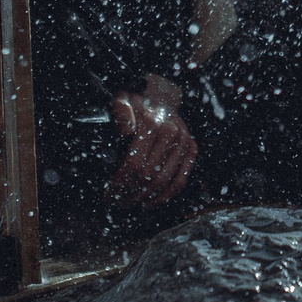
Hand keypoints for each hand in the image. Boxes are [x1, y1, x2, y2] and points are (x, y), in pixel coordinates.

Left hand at [106, 75, 195, 207]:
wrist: (162, 97)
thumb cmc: (138, 104)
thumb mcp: (123, 102)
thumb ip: (121, 114)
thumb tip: (126, 133)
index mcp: (153, 124)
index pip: (135, 163)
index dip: (121, 182)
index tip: (109, 192)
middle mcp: (172, 134)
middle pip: (149, 175)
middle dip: (130, 192)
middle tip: (117, 201)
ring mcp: (184, 143)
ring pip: (165, 181)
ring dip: (145, 197)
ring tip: (130, 203)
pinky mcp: (192, 150)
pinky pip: (180, 180)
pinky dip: (165, 196)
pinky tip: (150, 203)